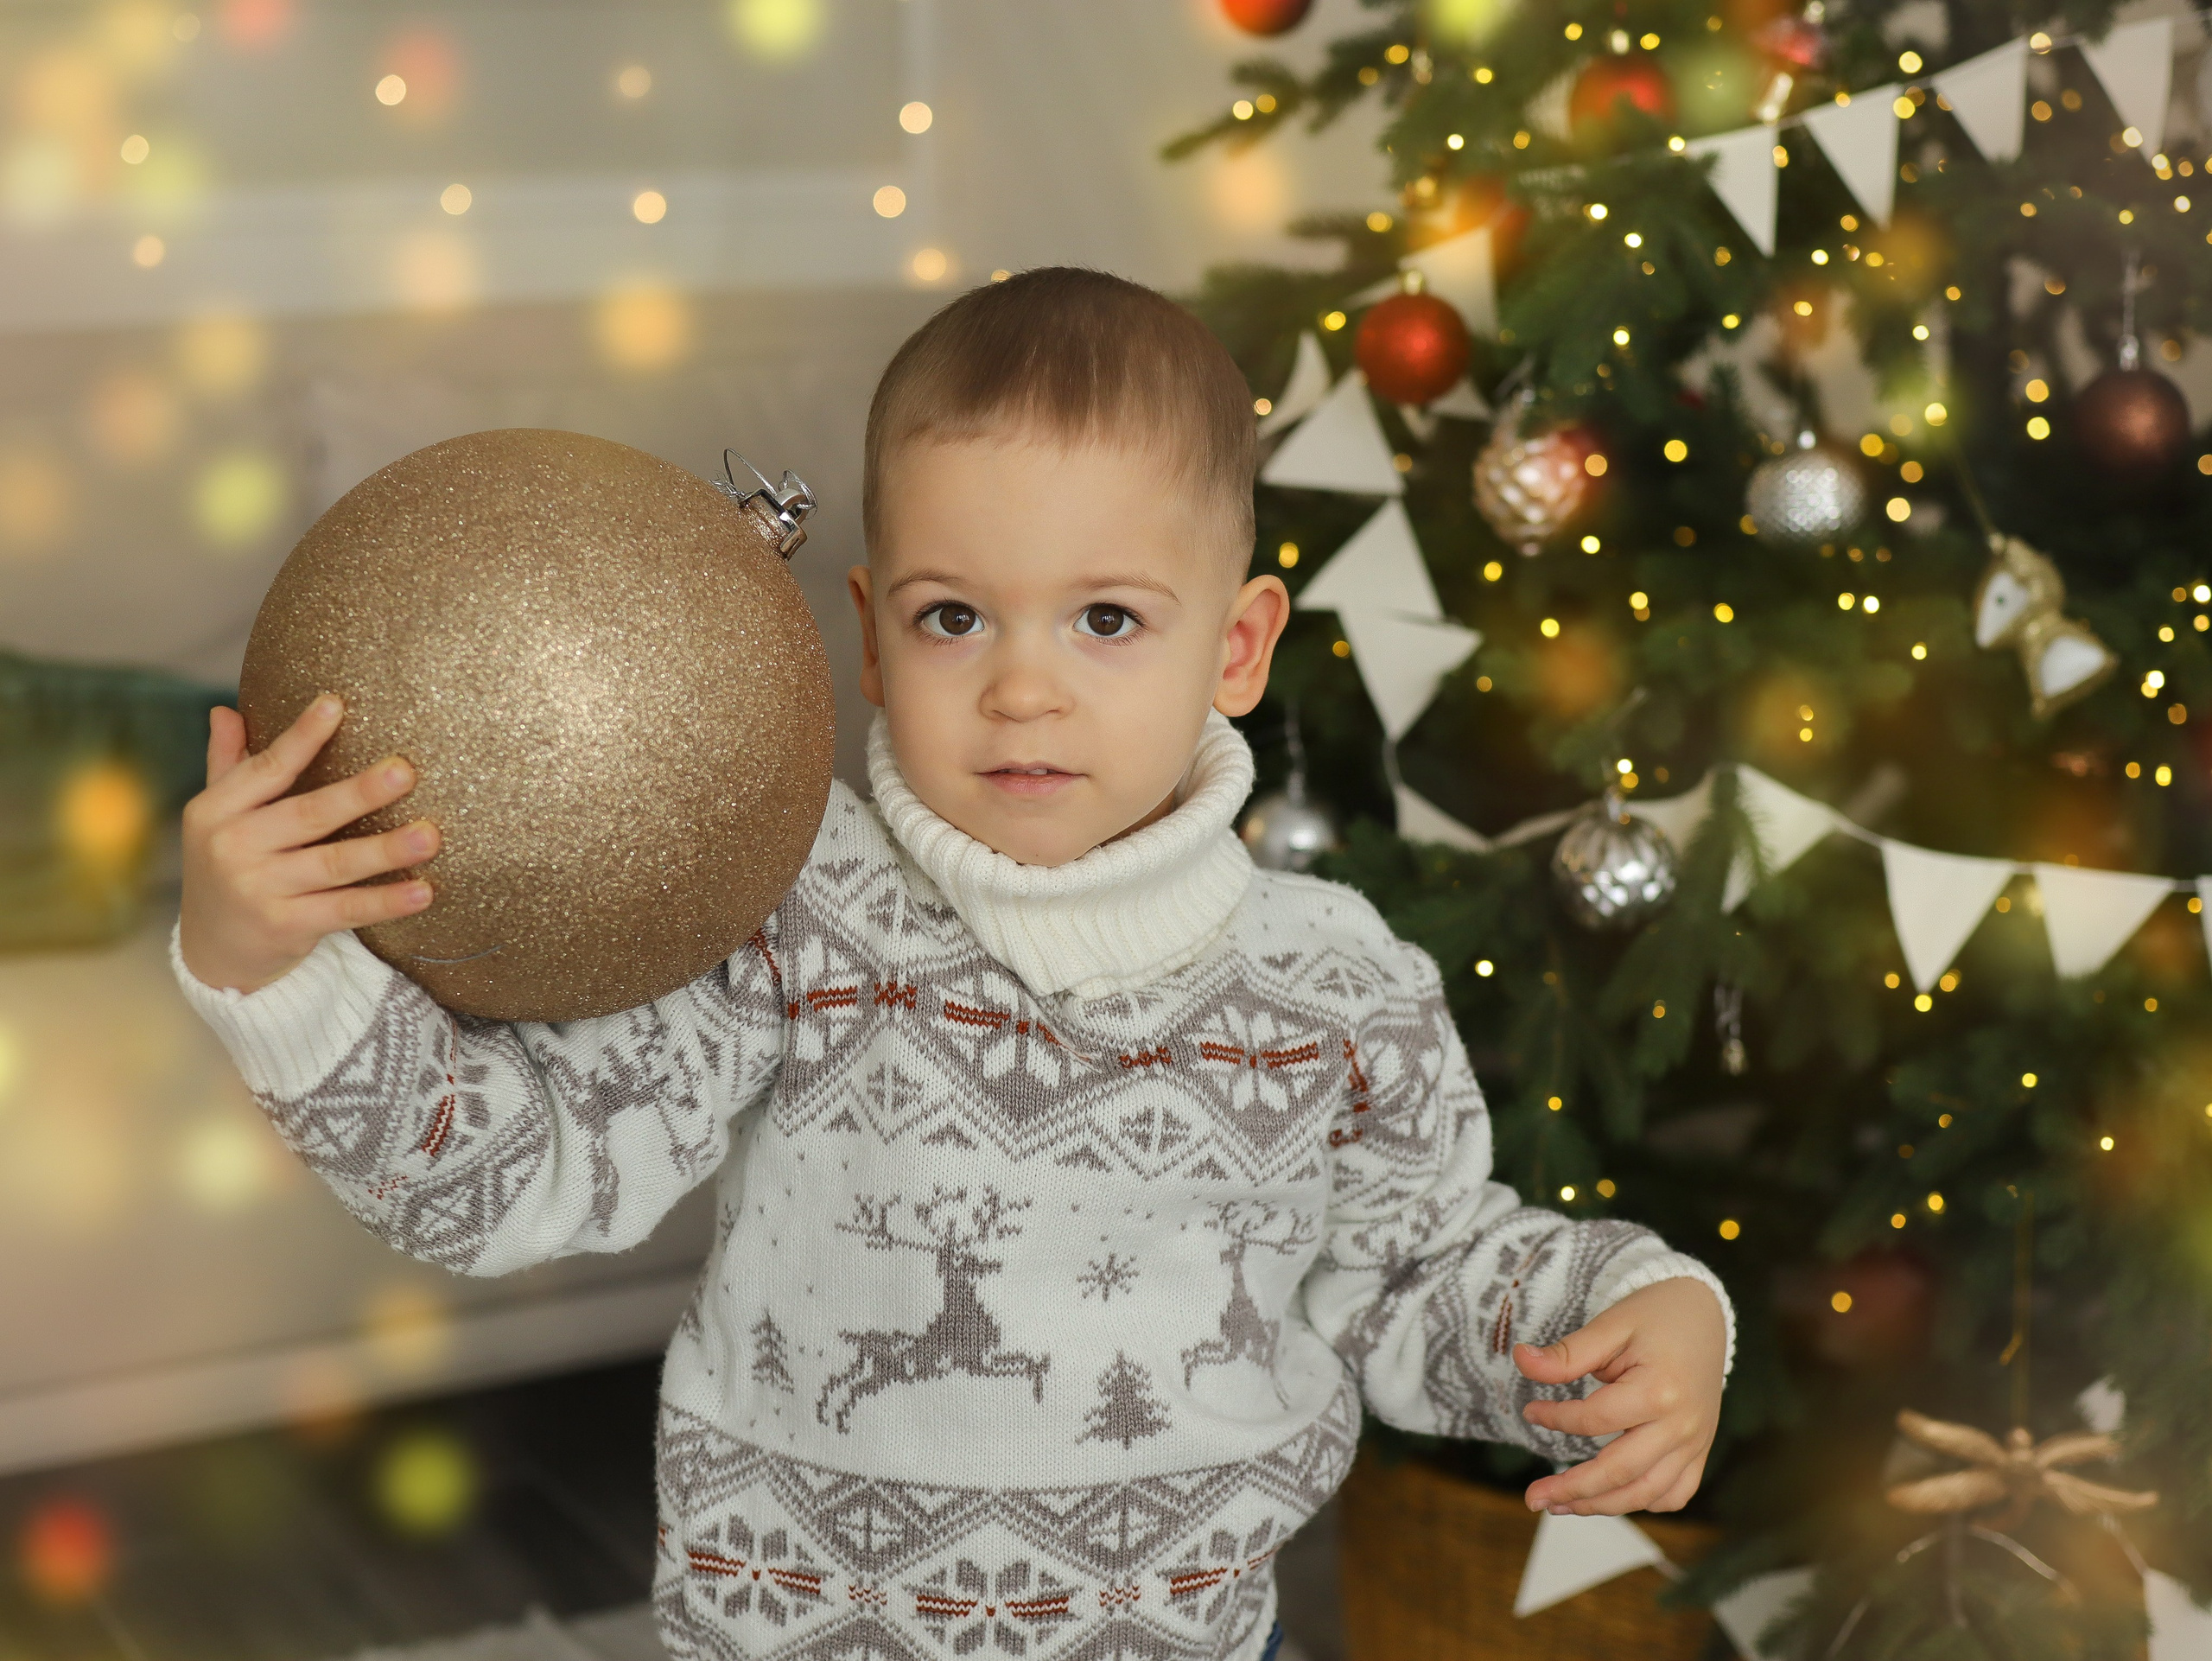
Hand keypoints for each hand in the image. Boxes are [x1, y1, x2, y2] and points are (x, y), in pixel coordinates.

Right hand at [179, 696, 438, 992]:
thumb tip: (224, 709)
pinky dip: (385, 902)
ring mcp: (259, 889)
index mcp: (216, 810)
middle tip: (406, 772)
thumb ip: (227, 765)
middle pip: (309, 814)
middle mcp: (233, 847)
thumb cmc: (226, 867)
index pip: (267, 768)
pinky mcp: (285, 927)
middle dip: (359, 793)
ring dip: (386, 850)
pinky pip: (346, 910)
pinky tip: (423, 891)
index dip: (301, 736)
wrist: (209, 950)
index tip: (335, 704)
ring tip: (431, 836)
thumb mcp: (215, 818)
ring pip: (335, 864)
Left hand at [1511, 1277, 1726, 1515]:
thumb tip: (1521, 1361)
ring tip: (1561, 1506)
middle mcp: (1681, 1426)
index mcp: (1659, 1391)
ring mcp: (1695, 1443)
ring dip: (1601, 1505)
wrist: (1704, 1315)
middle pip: (1620, 1472)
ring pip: (1646, 1493)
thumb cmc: (1655, 1316)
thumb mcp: (1611, 1325)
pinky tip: (1613, 1497)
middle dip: (1572, 1490)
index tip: (1530, 1412)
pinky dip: (1645, 1502)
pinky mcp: (1700, 1451)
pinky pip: (1676, 1493)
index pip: (1595, 1420)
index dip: (1557, 1420)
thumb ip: (1568, 1353)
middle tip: (1532, 1498)